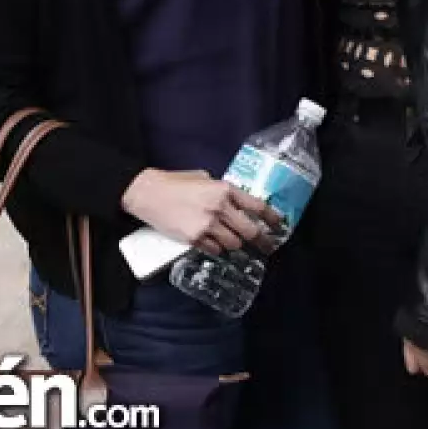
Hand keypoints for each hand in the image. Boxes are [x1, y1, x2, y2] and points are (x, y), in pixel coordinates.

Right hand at [120, 168, 282, 256]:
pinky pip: (214, 250)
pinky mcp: (193, 238)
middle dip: (262, 241)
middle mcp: (220, 208)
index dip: (272, 218)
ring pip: (233, 244)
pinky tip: (216, 246)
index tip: (280, 225)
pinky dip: (217, 249)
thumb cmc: (175, 182)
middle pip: (249, 231)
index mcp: (225, 190)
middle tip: (267, 248)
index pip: (257, 206)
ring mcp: (207, 225)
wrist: (147, 193)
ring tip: (236, 244)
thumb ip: (221, 191)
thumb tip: (234, 202)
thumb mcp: (204, 179)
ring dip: (236, 245)